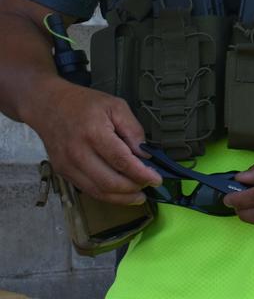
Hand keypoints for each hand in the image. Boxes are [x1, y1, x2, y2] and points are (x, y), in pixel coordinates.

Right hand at [30, 80, 160, 204]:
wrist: (48, 106)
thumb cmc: (84, 104)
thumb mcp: (116, 106)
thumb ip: (133, 130)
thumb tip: (145, 155)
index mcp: (94, 133)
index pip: (122, 161)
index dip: (141, 174)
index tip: (156, 179)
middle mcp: (78, 153)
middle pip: (110, 182)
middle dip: (134, 188)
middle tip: (149, 185)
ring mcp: (68, 165)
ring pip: (98, 191)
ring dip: (122, 197)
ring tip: (138, 195)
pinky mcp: (63, 172)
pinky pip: (88, 190)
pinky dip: (107, 195)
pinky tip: (120, 193)